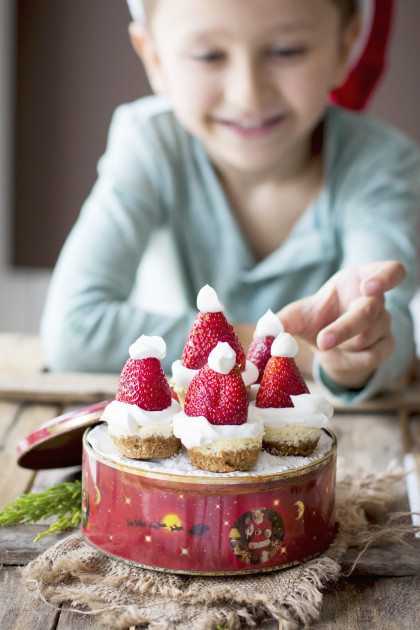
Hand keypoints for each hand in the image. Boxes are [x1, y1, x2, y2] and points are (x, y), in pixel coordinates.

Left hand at [277, 261, 405, 388]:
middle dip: (346, 328)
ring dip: (343, 345)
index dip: (385, 278)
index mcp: (360, 279)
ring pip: (369, 337)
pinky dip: (352, 360)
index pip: (391, 271)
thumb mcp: (296, 316)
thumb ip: (281, 321)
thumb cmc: (316, 318)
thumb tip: (264, 332)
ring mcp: (385, 323)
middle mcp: (378, 300)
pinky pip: (373, 356)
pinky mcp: (386, 346)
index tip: (368, 287)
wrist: (326, 345)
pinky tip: (341, 354)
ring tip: (328, 341)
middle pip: (372, 311)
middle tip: (323, 340)